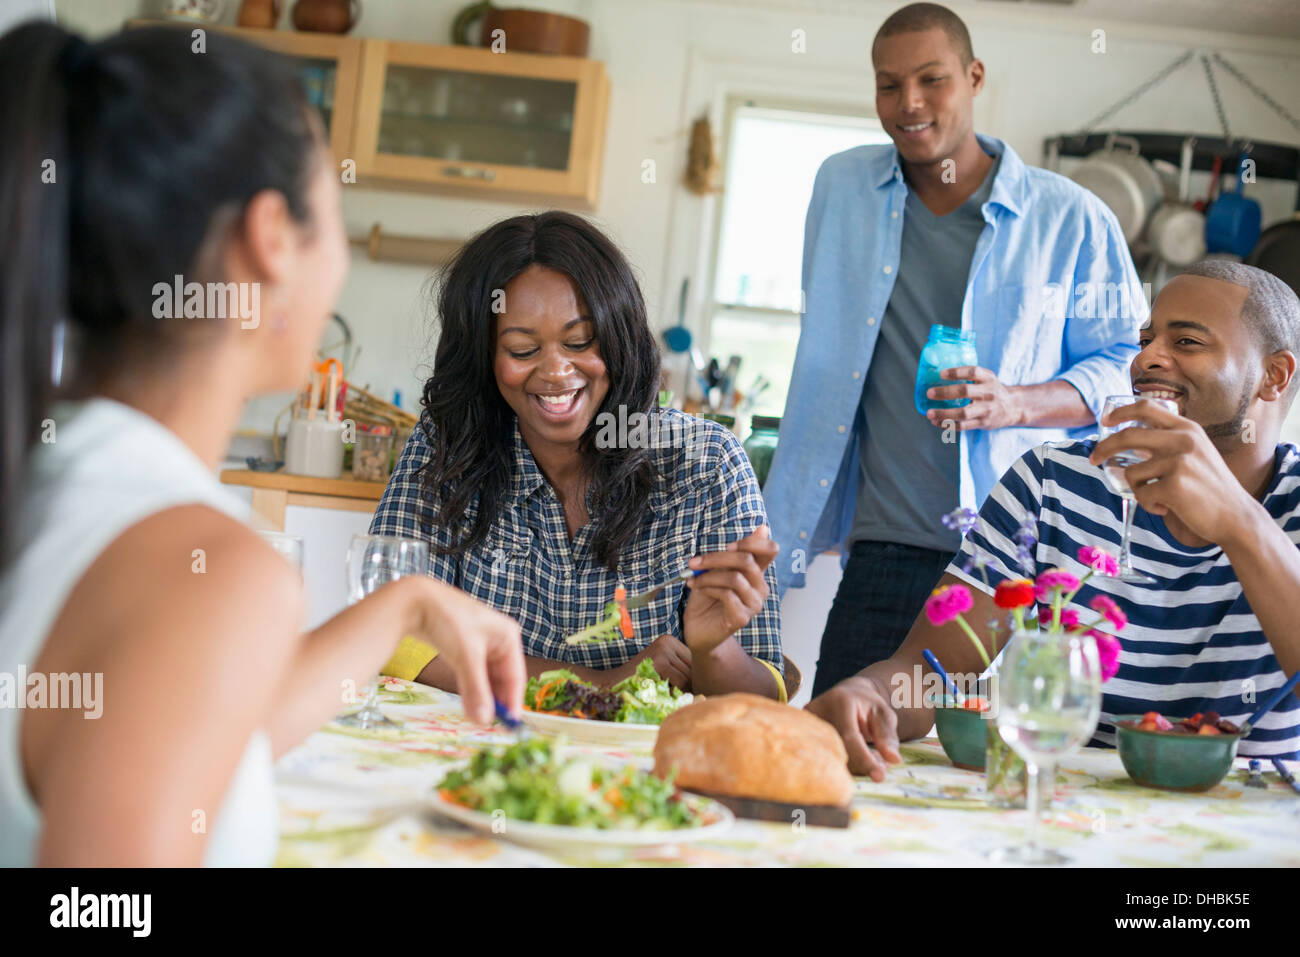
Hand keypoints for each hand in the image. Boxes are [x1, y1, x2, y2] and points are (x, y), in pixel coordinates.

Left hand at [415, 579, 525, 724]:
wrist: (414, 601)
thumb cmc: (448, 620)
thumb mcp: (465, 656)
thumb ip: (476, 689)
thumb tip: (484, 720)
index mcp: (508, 636)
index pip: (516, 676)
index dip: (512, 701)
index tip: (509, 725)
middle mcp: (498, 640)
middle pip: (502, 678)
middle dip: (496, 701)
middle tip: (492, 725)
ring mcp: (481, 644)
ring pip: (486, 678)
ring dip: (482, 696)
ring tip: (479, 718)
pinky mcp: (465, 648)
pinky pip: (473, 673)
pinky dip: (471, 687)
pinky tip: (468, 703)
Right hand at [586, 634, 691, 689]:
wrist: (612, 684)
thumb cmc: (639, 681)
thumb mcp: (661, 667)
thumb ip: (680, 669)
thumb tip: (707, 682)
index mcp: (668, 640)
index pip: (694, 661)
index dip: (691, 678)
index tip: (679, 687)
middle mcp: (666, 642)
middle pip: (693, 668)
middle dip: (688, 685)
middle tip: (671, 693)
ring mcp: (663, 650)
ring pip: (689, 677)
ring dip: (681, 690)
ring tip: (662, 692)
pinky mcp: (660, 661)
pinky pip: (681, 682)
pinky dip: (673, 692)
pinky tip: (659, 692)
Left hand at [682, 525, 778, 654]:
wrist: (697, 630)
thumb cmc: (706, 598)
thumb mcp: (717, 570)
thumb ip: (734, 553)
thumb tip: (763, 528)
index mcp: (756, 573)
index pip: (770, 550)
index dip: (752, 542)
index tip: (728, 545)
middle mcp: (760, 588)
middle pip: (746, 560)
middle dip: (716, 557)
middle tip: (694, 562)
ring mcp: (753, 604)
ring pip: (734, 577)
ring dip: (708, 575)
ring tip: (693, 579)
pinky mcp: (742, 618)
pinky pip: (727, 594)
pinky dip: (708, 588)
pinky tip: (696, 588)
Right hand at [804, 675, 901, 780]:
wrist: (845, 695)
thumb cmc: (866, 705)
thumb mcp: (883, 714)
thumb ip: (888, 735)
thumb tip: (893, 759)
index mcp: (840, 702)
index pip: (850, 736)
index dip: (864, 759)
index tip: (879, 777)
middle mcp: (817, 711)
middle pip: (837, 750)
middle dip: (861, 765)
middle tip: (881, 768)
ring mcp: (805, 723)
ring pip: (828, 757)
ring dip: (853, 766)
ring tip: (873, 760)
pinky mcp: (801, 733)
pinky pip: (821, 757)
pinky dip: (842, 764)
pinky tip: (858, 760)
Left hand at [925, 366, 1024, 431]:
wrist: (1013, 407)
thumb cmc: (992, 390)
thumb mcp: (987, 378)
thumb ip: (970, 375)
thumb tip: (939, 372)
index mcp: (988, 378)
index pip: (973, 372)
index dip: (957, 372)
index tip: (941, 374)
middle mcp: (988, 393)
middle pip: (965, 391)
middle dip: (945, 392)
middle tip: (929, 393)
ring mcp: (986, 409)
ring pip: (963, 413)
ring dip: (944, 413)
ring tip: (929, 413)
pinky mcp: (983, 423)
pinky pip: (964, 426)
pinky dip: (948, 425)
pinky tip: (937, 422)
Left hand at [1087, 399, 1256, 544]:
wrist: (1236, 516)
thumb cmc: (1210, 489)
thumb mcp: (1196, 453)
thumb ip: (1168, 443)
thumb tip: (1124, 442)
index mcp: (1188, 429)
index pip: (1147, 407)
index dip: (1122, 412)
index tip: (1106, 420)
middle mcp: (1183, 440)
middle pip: (1128, 435)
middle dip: (1104, 447)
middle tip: (1093, 459)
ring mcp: (1179, 461)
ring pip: (1132, 472)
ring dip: (1139, 489)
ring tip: (1161, 498)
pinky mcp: (1174, 485)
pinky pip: (1141, 494)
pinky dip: (1149, 505)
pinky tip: (1168, 508)